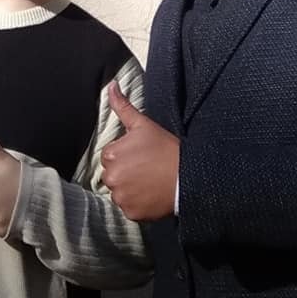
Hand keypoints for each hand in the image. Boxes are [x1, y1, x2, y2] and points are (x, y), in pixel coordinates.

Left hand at [101, 80, 179, 220]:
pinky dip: (137, 204)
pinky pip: (127, 208)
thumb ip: (122, 105)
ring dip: (129, 189)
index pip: (110, 156)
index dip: (125, 155)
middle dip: (124, 172)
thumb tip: (111, 84)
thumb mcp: (143, 124)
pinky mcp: (131, 213)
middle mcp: (111, 177)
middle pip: (112, 175)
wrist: (187, 176)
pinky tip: (150, 195)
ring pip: (119, 192)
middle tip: (145, 169)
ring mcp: (121, 197)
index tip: (141, 156)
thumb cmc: (165, 148)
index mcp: (110, 154)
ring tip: (148, 182)